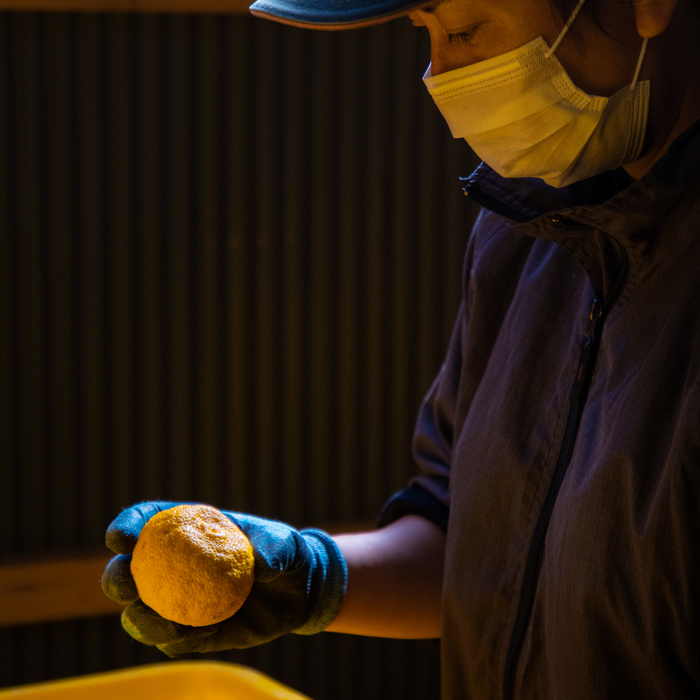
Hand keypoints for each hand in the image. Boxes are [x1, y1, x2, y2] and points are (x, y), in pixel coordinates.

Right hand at [101, 502, 346, 655]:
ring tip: (149, 617)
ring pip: (143, 613)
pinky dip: (172, 640)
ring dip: (139, 617)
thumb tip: (259, 564)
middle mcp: (176, 566)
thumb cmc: (286, 554)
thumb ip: (273, 549)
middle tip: (126, 581)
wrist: (299, 591)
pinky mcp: (195, 633)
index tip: (118, 537)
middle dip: (117, 577)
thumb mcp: (285, 544)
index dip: (128, 527)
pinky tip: (182, 637)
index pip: (148, 522)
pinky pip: (173, 641)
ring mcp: (181, 601)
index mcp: (189, 530)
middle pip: (130, 571)